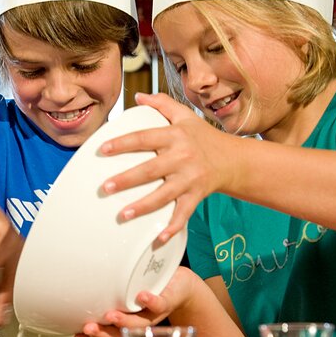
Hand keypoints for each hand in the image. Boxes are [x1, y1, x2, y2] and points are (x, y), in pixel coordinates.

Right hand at [74, 266, 198, 336]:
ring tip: (111, 316)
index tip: (77, 336)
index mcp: (127, 322)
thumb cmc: (151, 289)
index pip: (107, 333)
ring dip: (124, 321)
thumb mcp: (128, 291)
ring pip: (138, 323)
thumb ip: (111, 292)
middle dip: (103, 333)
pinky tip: (141, 296)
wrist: (181, 286)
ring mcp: (153, 314)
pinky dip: (150, 302)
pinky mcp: (167, 302)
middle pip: (120, 333)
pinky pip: (159, 304)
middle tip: (89, 328)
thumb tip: (84, 282)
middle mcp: (139, 322)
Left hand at [100, 92, 228, 241]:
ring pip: (164, 195)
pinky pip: (183, 214)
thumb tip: (137, 97)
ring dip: (143, 206)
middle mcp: (182, 158)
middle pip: (150, 170)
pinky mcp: (196, 196)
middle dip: (126, 179)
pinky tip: (158, 239)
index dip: (123, 144)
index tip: (102, 150)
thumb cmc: (203, 137)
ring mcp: (189, 179)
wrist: (233, 160)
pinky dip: (172, 228)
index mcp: (175, 136)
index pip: (144, 138)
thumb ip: (162, 104)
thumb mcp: (185, 116)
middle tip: (105, 188)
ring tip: (122, 215)